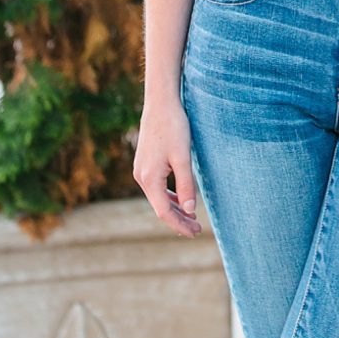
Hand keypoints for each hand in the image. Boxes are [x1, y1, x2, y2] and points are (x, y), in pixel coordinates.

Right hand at [134, 94, 202, 237]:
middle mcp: (141, 177)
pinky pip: (157, 188)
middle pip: (160, 207)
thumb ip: (186, 184)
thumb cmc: (174, 128)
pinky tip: (181, 200)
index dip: (179, 225)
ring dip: (175, 209)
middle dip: (179, 220)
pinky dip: (169, 197)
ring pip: (158, 198)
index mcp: (149, 179)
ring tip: (192, 219)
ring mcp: (141, 171)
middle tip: (197, 230)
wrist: (160, 104)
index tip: (195, 233)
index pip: (164, 212)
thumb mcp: (183, 157)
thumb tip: (190, 210)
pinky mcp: (145, 164)